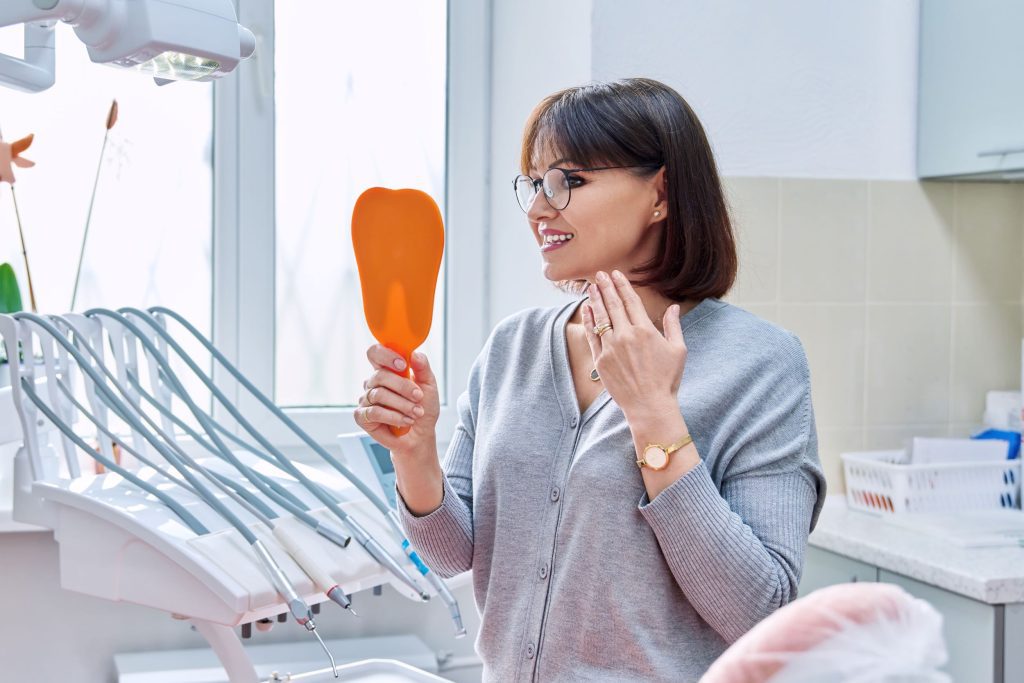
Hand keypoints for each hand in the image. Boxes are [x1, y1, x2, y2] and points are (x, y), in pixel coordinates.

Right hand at [356, 345, 439, 453]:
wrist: (421, 435)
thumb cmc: (423, 408)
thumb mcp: (429, 385)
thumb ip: (423, 367)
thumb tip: (414, 354)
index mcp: (387, 370)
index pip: (375, 353)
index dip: (386, 355)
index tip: (403, 365)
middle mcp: (373, 383)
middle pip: (380, 375)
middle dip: (403, 387)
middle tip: (418, 396)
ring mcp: (366, 400)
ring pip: (378, 394)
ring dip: (402, 404)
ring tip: (415, 413)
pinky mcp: (362, 417)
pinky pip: (374, 412)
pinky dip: (393, 417)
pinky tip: (405, 421)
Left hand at [582, 270, 686, 418]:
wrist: (649, 405)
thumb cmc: (667, 379)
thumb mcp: (678, 350)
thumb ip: (673, 325)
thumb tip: (673, 307)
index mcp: (645, 330)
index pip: (630, 301)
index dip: (622, 285)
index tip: (616, 274)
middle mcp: (626, 336)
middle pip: (613, 305)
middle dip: (605, 287)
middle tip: (599, 274)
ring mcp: (611, 348)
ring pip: (600, 318)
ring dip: (595, 300)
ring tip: (591, 287)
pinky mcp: (601, 360)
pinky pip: (591, 336)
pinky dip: (588, 321)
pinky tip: (586, 310)